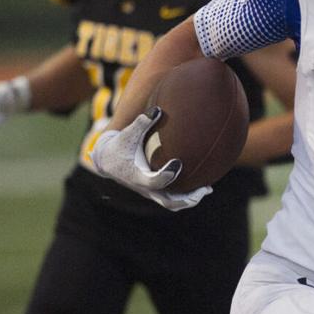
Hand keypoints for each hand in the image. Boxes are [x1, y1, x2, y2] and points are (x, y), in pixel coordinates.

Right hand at [90, 109, 211, 210]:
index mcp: (138, 177)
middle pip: (168, 202)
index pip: (154, 182)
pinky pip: (172, 200)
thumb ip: (142, 122)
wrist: (106, 161)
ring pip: (172, 204)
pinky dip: (186, 197)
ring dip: (189, 199)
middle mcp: (145, 188)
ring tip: (207, 189)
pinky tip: (202, 188)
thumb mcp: (128, 134)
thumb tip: (158, 109)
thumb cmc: (120, 145)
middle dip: (187, 198)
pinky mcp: (153, 192)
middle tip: (204, 188)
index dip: (167, 175)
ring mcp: (150, 193)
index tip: (178, 162)